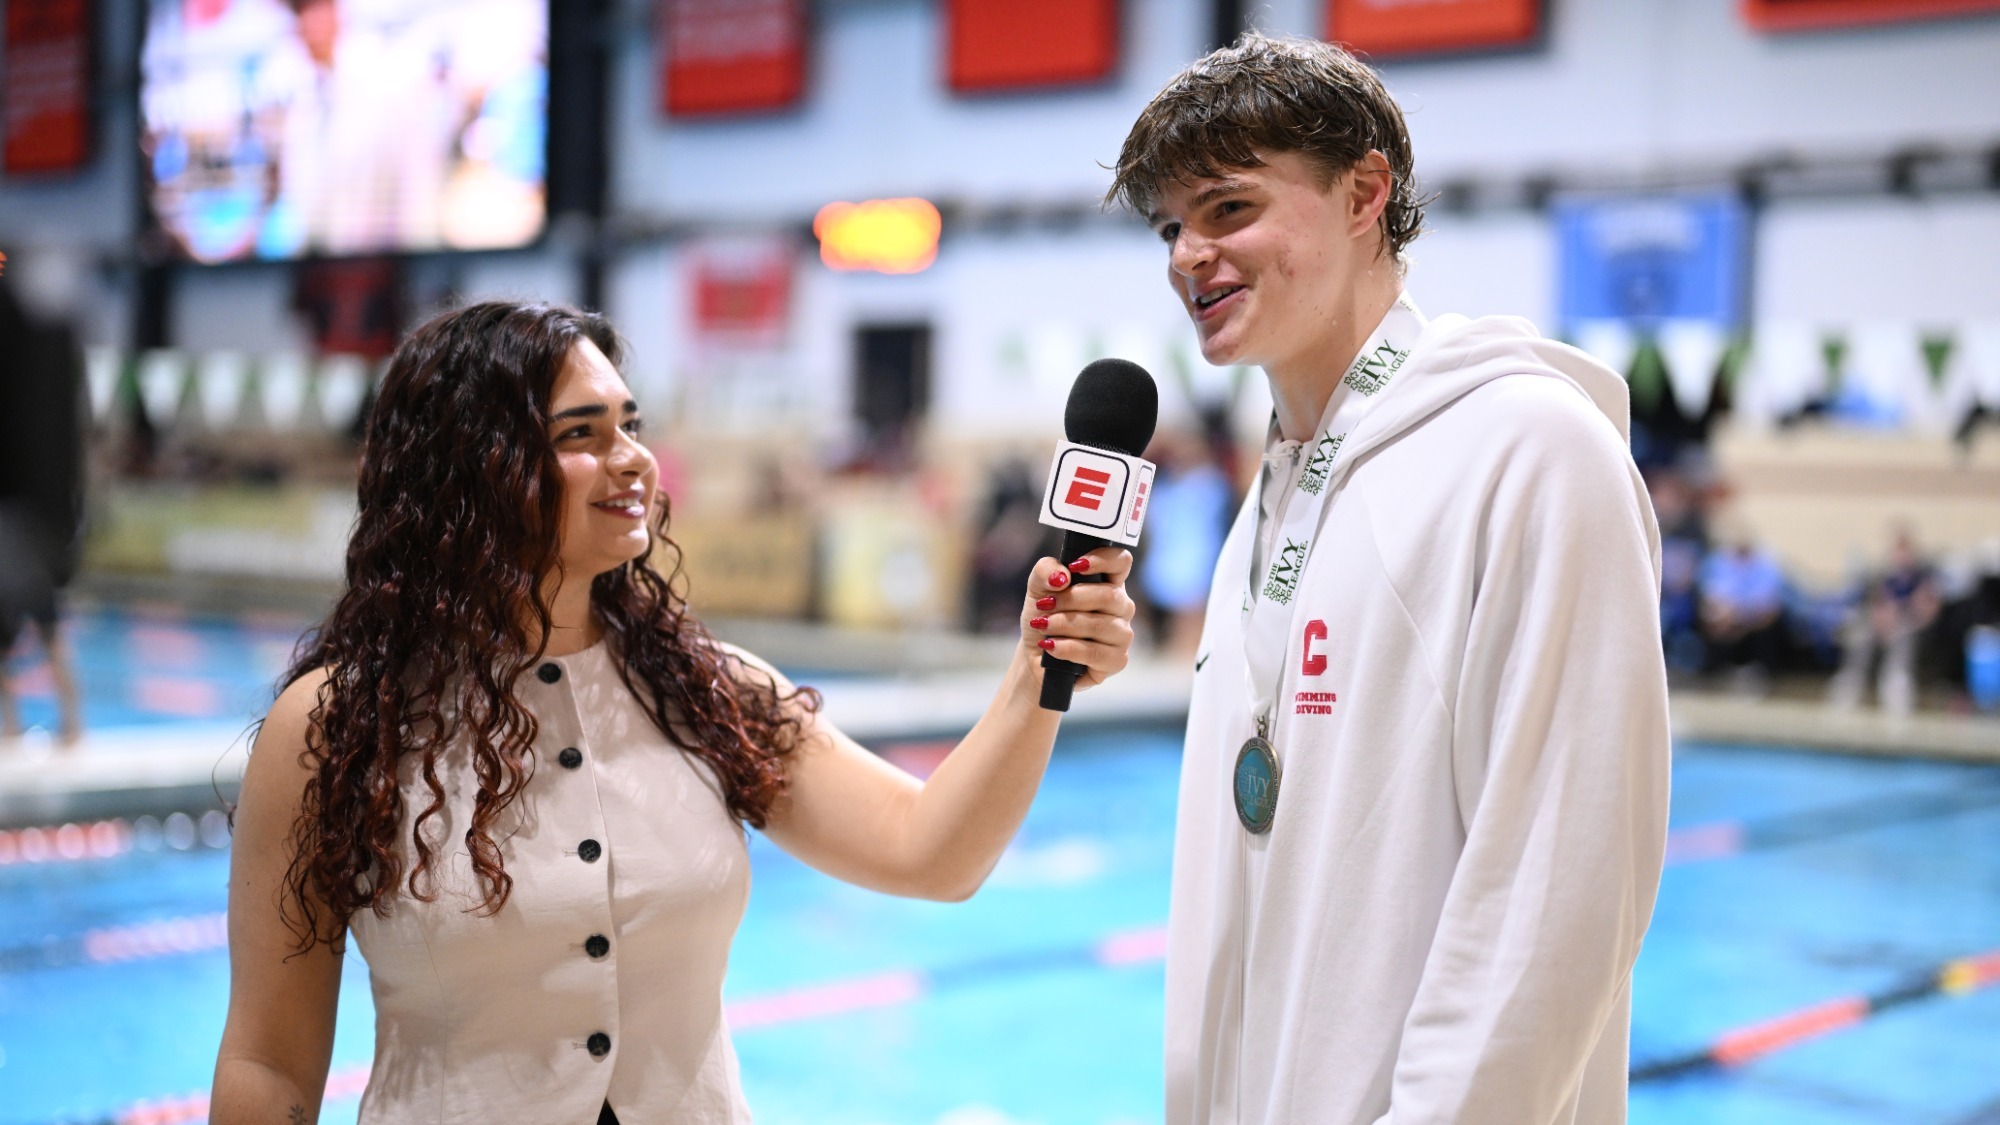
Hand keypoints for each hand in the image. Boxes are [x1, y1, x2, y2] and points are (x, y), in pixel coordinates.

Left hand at [1021, 548, 1135, 691]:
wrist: (1037, 653)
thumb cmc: (1045, 616)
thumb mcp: (1037, 588)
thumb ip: (1045, 571)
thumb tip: (1062, 577)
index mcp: (1108, 582)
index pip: (1121, 561)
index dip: (1103, 559)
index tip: (1075, 566)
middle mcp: (1121, 607)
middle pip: (1108, 595)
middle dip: (1070, 599)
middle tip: (1044, 605)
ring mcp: (1122, 634)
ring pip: (1100, 625)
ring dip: (1064, 624)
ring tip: (1043, 626)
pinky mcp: (1116, 660)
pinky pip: (1095, 652)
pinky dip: (1067, 648)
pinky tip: (1051, 645)